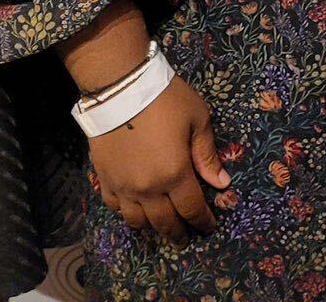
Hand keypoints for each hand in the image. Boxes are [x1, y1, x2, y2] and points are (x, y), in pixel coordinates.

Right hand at [88, 75, 231, 242]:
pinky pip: (114, 206)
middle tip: (185, 238)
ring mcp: (123, 186)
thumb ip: (207, 154)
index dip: (202, 221)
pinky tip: (133, 209)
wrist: (120, 86)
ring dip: (151, 227)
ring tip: (159, 228)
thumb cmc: (166, 99)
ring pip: (137, 221)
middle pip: (165, 222)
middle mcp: (148, 188)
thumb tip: (221, 183)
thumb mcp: (197, 119)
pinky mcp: (104, 178)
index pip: (192, 209)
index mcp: (175, 174)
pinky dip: (125, 212)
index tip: (208, 227)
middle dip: (178, 233)